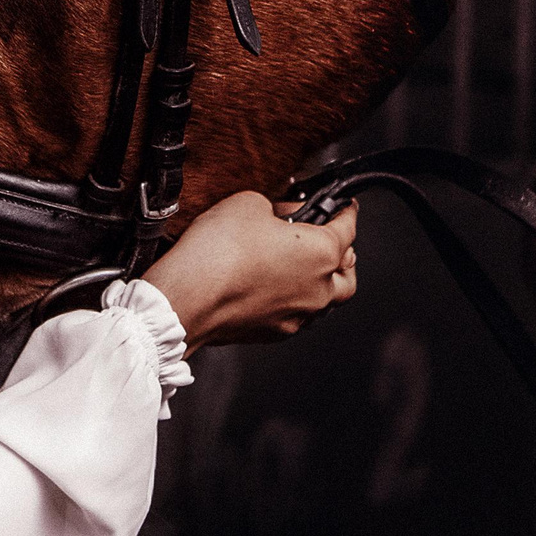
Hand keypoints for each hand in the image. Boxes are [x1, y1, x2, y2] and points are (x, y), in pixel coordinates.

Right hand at [142, 190, 359, 352]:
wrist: (188, 297)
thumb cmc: (218, 252)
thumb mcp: (249, 203)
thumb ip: (275, 209)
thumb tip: (279, 218)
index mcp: (322, 252)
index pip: (348, 228)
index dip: (346, 212)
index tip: (345, 208)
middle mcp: (318, 289)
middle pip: (347, 273)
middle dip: (343, 255)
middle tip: (329, 240)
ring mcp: (298, 315)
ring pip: (326, 300)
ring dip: (321, 282)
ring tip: (304, 267)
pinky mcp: (276, 332)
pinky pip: (299, 315)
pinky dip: (295, 299)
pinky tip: (277, 287)